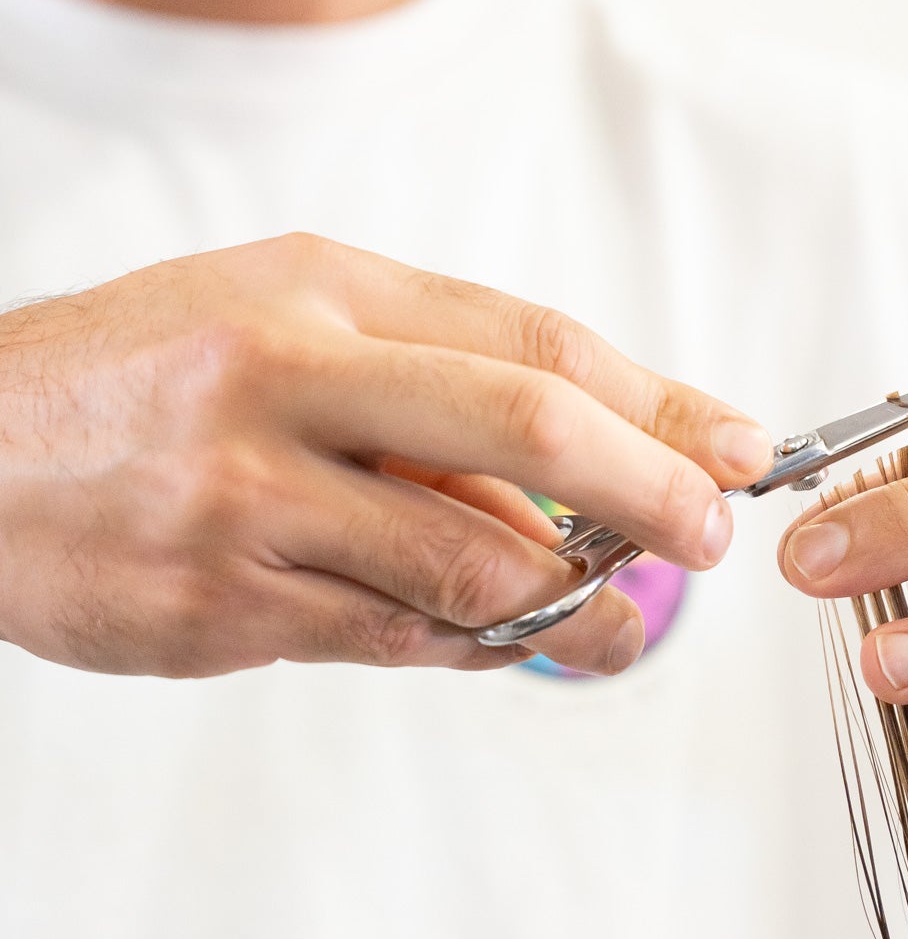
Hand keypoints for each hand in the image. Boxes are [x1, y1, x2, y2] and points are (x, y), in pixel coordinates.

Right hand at [0, 234, 770, 677]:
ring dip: (573, 601)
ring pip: (472, 564)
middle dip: (652, 490)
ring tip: (617, 619)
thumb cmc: (139, 380)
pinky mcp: (221, 609)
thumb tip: (586, 472)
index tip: (736, 445)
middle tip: (709, 536)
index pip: (533, 341)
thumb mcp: (277, 317)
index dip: (656, 399)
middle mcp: (288, 381)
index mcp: (317, 293)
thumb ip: (426, 383)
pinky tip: (506, 639)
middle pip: (528, 432)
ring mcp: (250, 502)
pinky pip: (395, 640)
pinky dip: (476, 645)